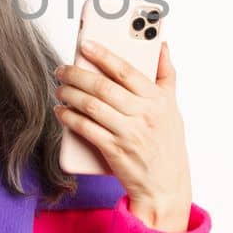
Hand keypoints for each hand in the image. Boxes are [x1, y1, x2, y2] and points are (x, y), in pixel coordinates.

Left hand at [53, 40, 193, 231]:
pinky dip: (69, 118)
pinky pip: (86, 128)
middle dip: (77, 74)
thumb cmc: (167, 144)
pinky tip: (61, 111)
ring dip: (70, 94)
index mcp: (158, 100)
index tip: (85, 44)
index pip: (127, 71)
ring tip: (59, 88)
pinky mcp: (114, 150)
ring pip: (91, 106)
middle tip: (62, 69)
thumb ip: (166, 75)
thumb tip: (161, 45)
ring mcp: (128, 133)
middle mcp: (144, 115)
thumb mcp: (172, 108)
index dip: (104, 55)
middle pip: (103, 87)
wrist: (165, 187)